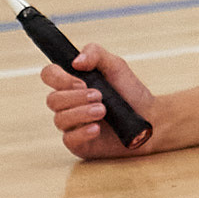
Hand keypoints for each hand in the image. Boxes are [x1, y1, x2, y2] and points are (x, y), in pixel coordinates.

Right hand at [40, 43, 159, 160]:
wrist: (149, 117)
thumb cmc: (130, 91)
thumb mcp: (116, 65)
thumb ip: (96, 54)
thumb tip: (76, 61)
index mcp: (72, 83)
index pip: (49, 75)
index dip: (58, 78)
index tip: (80, 81)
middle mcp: (68, 104)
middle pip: (52, 100)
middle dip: (75, 97)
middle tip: (99, 96)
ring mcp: (72, 124)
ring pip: (59, 119)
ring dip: (81, 113)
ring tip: (103, 110)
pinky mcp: (79, 143)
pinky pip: (69, 139)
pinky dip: (82, 132)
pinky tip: (97, 128)